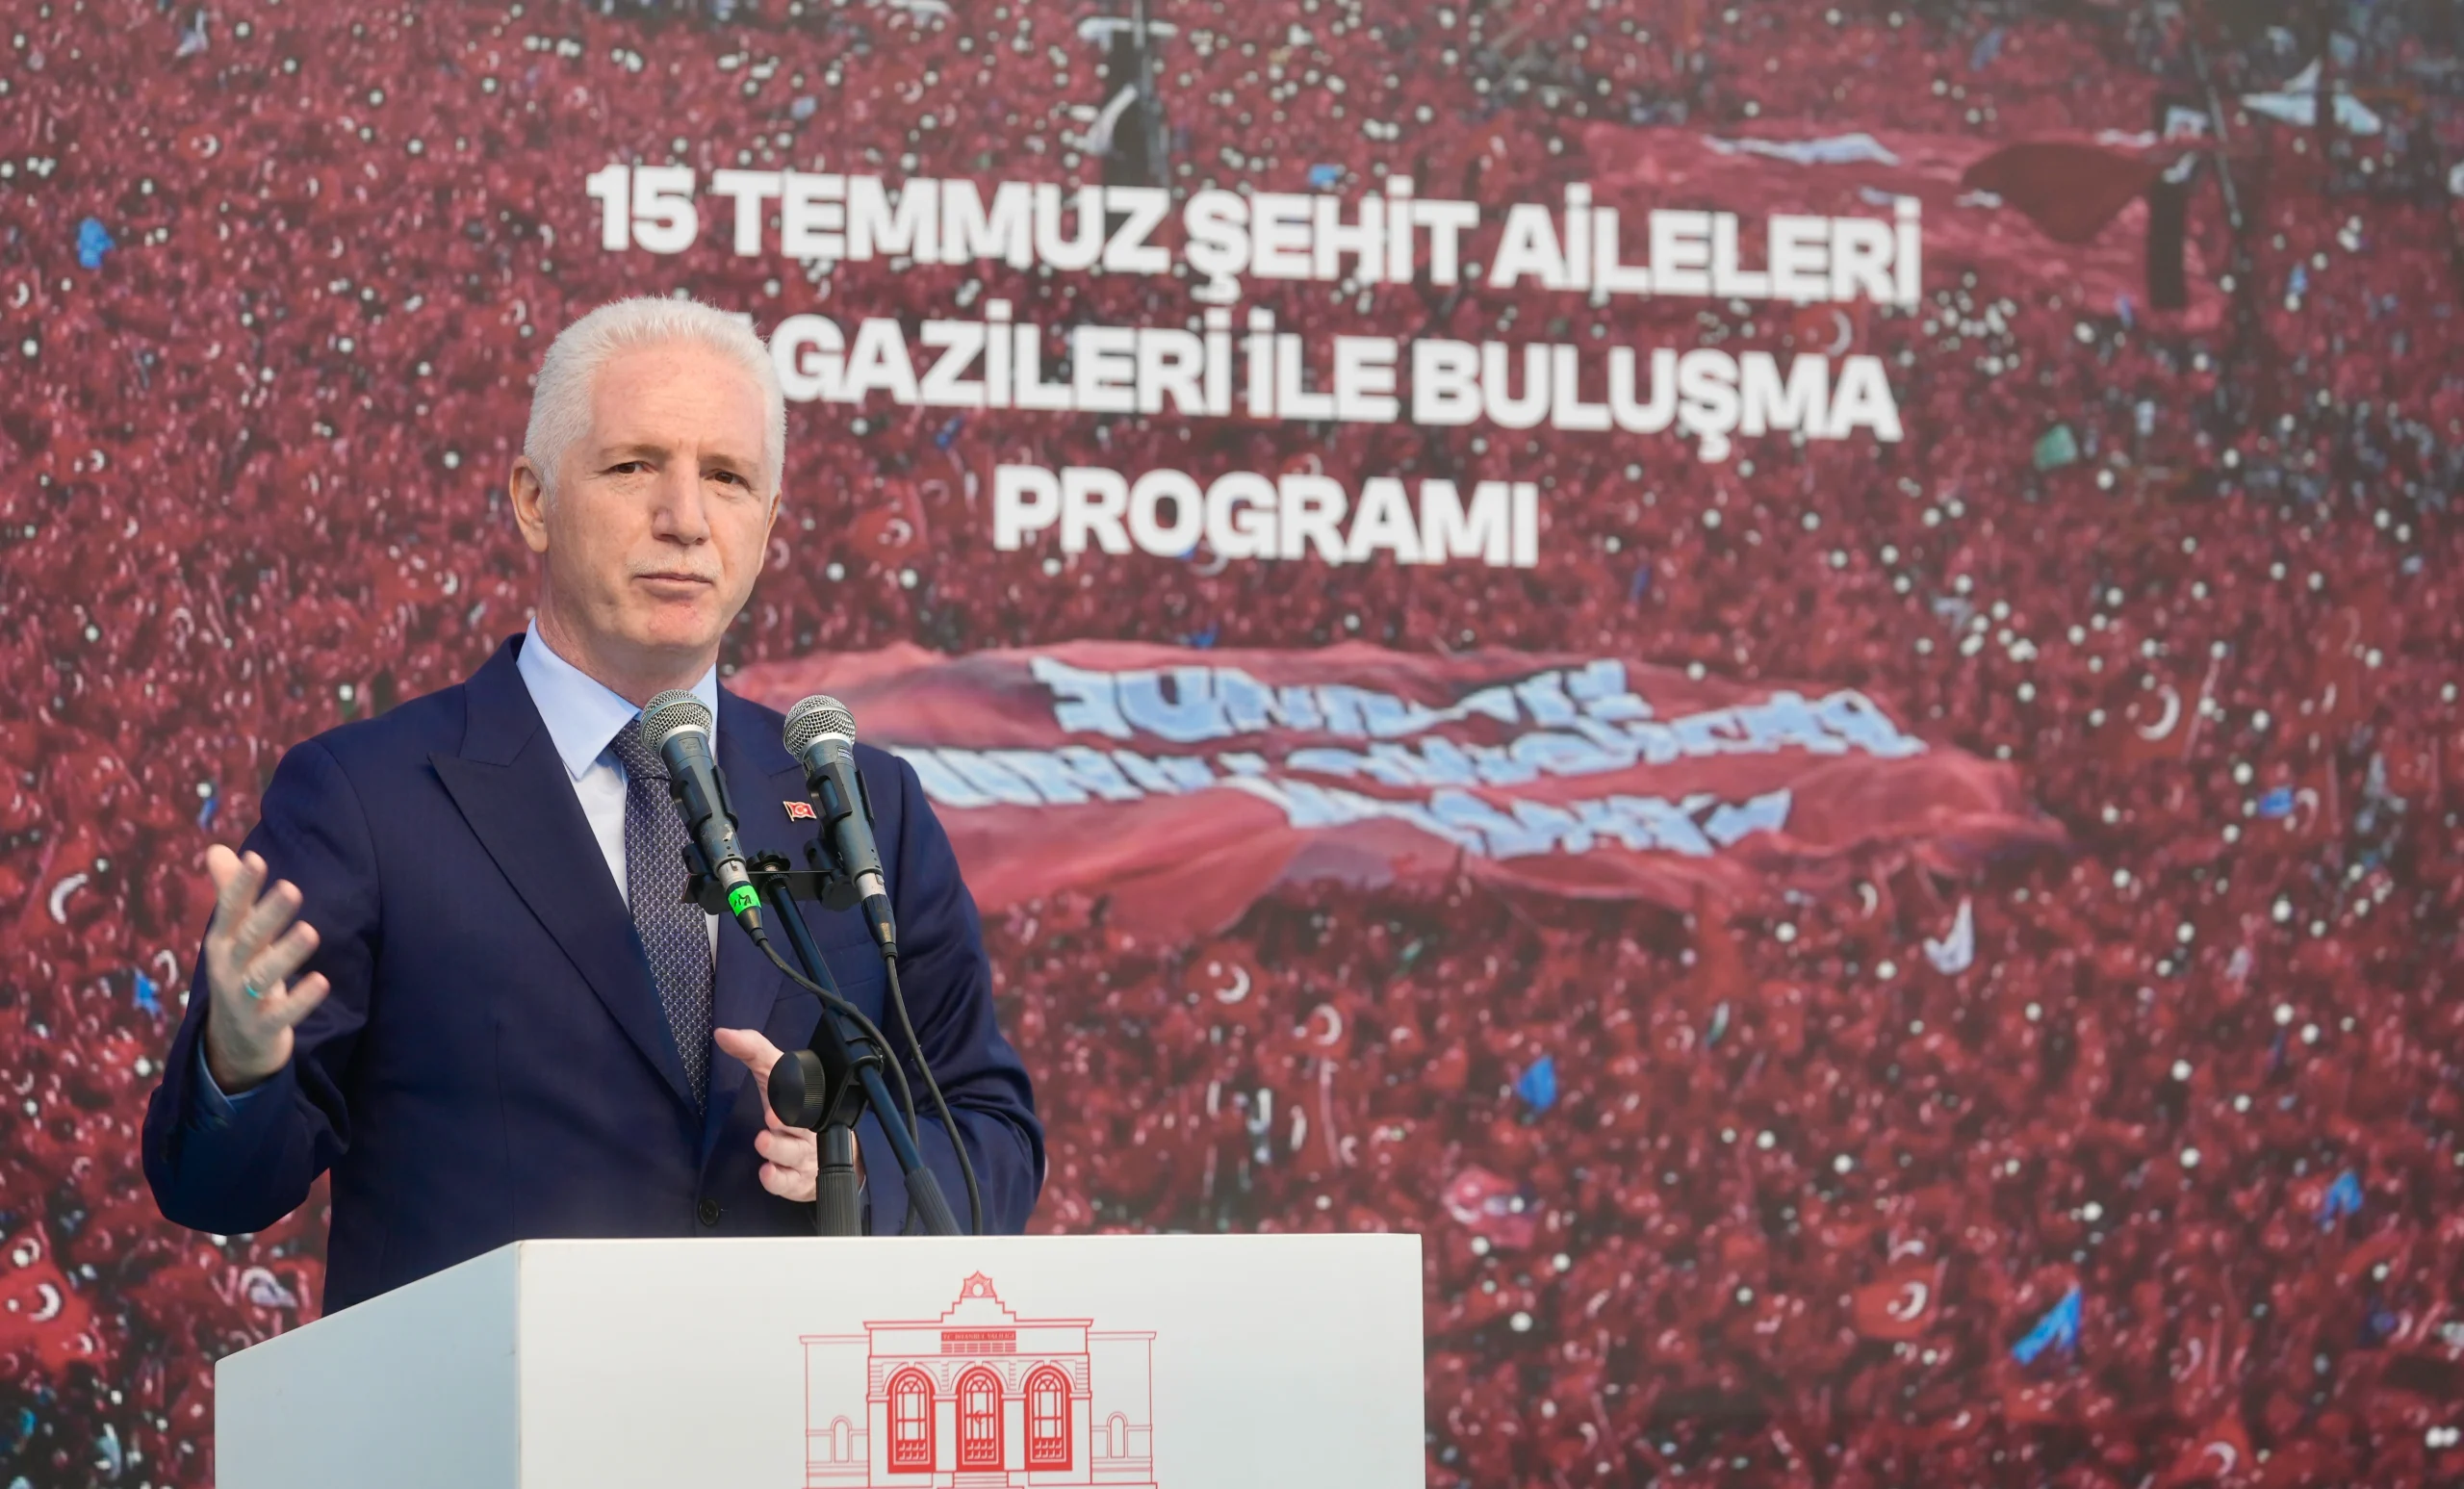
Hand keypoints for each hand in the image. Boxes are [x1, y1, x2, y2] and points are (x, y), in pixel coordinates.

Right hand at [200, 845, 330, 1094]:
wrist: (232, 1044)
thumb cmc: (240, 974)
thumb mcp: (233, 937)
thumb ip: (230, 894)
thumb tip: (217, 849)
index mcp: (222, 943)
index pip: (230, 911)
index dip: (240, 887)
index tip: (255, 859)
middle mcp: (229, 969)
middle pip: (248, 940)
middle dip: (268, 915)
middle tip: (291, 888)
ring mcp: (244, 1000)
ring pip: (264, 975)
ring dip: (287, 954)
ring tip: (310, 931)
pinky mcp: (264, 1027)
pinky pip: (283, 1014)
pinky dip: (301, 999)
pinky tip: (322, 981)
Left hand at [715, 1027, 858, 1201]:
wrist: (825, 1154)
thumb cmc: (792, 1110)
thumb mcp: (774, 1076)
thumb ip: (752, 1051)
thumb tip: (722, 1033)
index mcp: (806, 1099)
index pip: (802, 1090)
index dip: (790, 1091)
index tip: (774, 1087)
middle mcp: (808, 1128)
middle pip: (801, 1126)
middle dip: (787, 1122)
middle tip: (773, 1117)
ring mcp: (805, 1156)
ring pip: (795, 1154)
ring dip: (779, 1148)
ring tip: (763, 1141)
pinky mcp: (799, 1181)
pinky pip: (790, 1183)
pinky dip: (779, 1179)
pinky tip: (767, 1172)